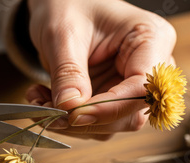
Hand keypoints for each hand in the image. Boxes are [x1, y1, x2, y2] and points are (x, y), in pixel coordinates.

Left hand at [25, 0, 175, 139]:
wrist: (61, 5)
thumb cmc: (67, 5)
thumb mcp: (62, 34)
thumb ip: (68, 72)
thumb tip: (70, 108)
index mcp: (150, 38)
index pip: (142, 87)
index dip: (109, 108)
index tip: (72, 115)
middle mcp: (149, 65)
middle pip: (129, 112)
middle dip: (86, 119)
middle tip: (47, 112)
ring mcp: (131, 85)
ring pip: (112, 123)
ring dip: (72, 123)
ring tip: (39, 101)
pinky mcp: (114, 98)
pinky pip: (96, 122)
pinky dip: (68, 120)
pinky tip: (45, 100)